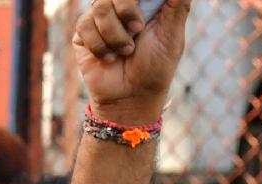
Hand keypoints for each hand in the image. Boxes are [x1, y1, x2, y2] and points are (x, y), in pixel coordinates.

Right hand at [72, 0, 191, 124]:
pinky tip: (109, 58)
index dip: (133, 2)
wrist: (132, 97)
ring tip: (126, 52)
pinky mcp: (83, 35)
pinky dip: (100, 45)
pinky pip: (84, 26)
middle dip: (127, 10)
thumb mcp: (172, 32)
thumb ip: (178, 3)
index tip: (141, 23)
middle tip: (138, 30)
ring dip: (115, 35)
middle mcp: (120, 6)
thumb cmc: (156, 66)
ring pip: (99, 8)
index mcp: (143, 2)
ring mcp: (100, 19)